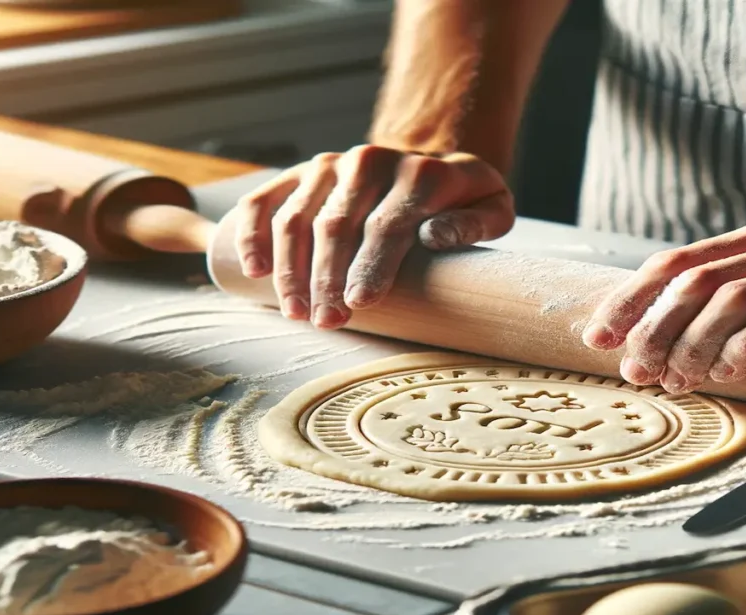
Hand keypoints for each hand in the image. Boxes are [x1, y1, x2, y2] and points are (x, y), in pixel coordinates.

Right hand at [230, 145, 513, 327]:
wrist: (427, 163)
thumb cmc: (462, 202)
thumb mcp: (492, 207)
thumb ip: (479, 222)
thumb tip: (437, 237)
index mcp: (420, 173)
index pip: (389, 224)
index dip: (373, 265)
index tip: (361, 304)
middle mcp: (370, 161)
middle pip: (338, 225)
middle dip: (327, 278)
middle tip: (326, 322)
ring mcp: (330, 165)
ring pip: (297, 217)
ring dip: (290, 268)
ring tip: (295, 312)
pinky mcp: (301, 174)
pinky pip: (265, 201)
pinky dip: (253, 234)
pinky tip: (253, 270)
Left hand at [581, 212, 745, 392]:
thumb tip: (689, 334)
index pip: (678, 261)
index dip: (631, 298)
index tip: (598, 336)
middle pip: (694, 280)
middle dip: (651, 328)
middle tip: (634, 372)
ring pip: (735, 296)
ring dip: (693, 342)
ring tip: (677, 381)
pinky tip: (731, 370)